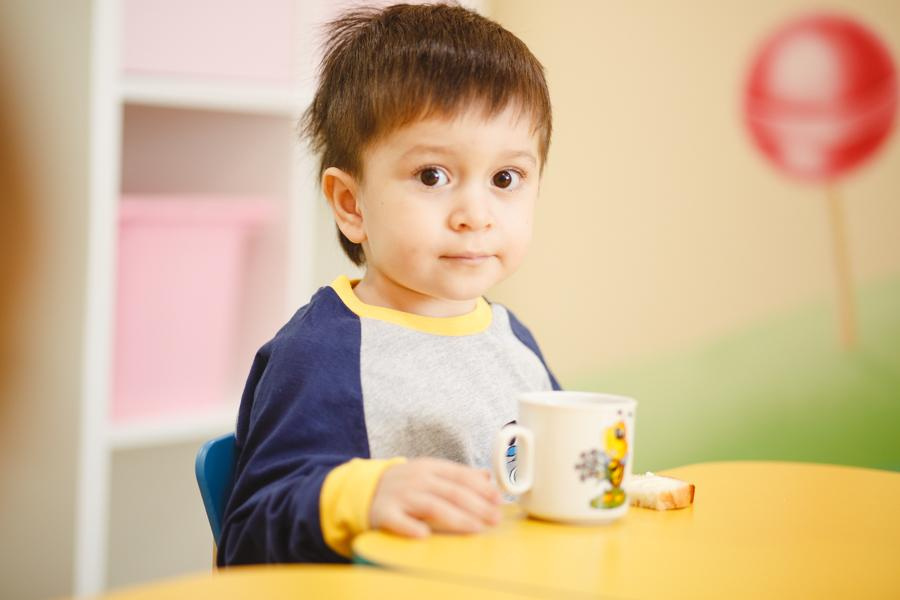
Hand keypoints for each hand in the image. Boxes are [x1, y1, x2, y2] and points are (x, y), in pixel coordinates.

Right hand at [369, 457, 502, 537]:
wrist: (366, 489)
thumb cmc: (406, 484)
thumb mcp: (431, 472)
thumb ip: (458, 475)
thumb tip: (486, 476)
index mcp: (430, 467)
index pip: (459, 476)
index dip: (481, 487)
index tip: (498, 500)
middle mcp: (417, 479)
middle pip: (451, 492)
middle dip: (477, 505)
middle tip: (495, 518)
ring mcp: (401, 496)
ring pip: (432, 506)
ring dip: (457, 517)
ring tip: (476, 528)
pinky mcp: (384, 513)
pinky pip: (398, 521)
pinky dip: (410, 527)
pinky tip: (424, 535)